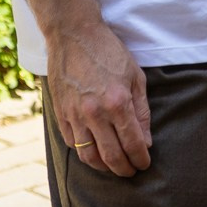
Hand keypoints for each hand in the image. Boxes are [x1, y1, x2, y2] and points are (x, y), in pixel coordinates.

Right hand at [45, 19, 151, 176]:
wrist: (73, 35)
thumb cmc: (108, 52)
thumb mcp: (135, 76)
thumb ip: (142, 111)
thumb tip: (146, 140)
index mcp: (117, 102)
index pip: (132, 143)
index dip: (141, 158)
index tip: (145, 163)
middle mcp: (95, 113)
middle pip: (111, 156)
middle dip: (124, 169)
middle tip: (132, 171)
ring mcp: (74, 115)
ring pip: (89, 156)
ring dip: (104, 167)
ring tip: (114, 167)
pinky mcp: (60, 114)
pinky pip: (72, 144)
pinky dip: (85, 153)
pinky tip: (94, 152)